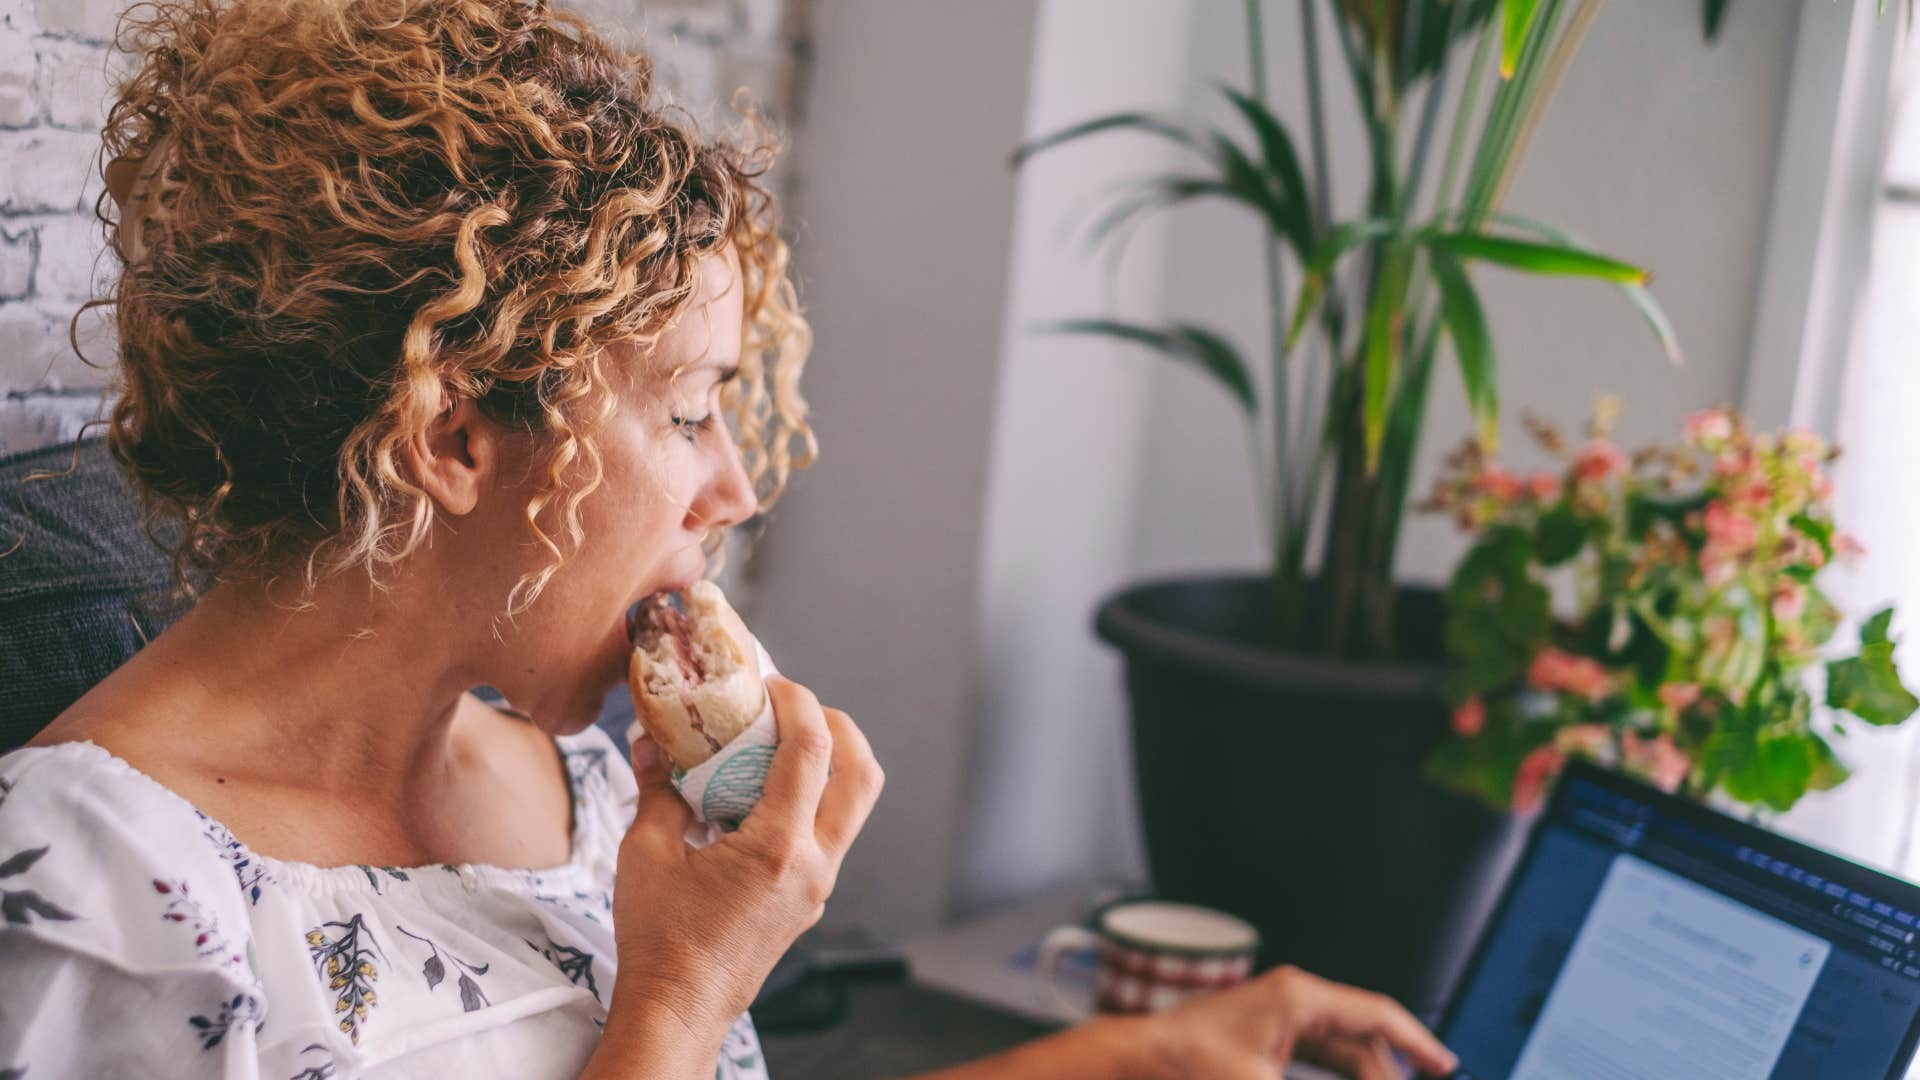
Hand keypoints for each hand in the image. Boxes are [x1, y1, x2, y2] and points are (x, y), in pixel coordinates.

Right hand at [605, 676, 883, 1048]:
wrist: (679, 1008)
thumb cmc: (660, 939)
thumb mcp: (645, 853)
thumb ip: (656, 790)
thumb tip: (650, 742)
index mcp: (777, 847)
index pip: (812, 751)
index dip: (797, 702)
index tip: (771, 682)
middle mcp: (814, 865)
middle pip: (862, 775)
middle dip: (839, 727)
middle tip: (797, 708)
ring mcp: (819, 886)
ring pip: (852, 807)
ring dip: (829, 765)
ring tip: (779, 746)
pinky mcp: (810, 900)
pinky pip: (828, 836)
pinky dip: (809, 802)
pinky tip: (760, 798)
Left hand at [1130, 965, 1457, 1079]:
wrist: (1142, 1059)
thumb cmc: (1190, 1063)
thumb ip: (1330, 1079)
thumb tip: (1372, 1078)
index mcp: (1300, 997)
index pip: (1377, 1015)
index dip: (1417, 1043)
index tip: (1445, 1065)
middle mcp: (1294, 998)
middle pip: (1364, 1034)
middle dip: (1391, 1069)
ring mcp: (1280, 1014)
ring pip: (1343, 1047)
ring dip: (1366, 1074)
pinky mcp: (1268, 1034)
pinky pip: (1320, 1054)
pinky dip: (1340, 1073)